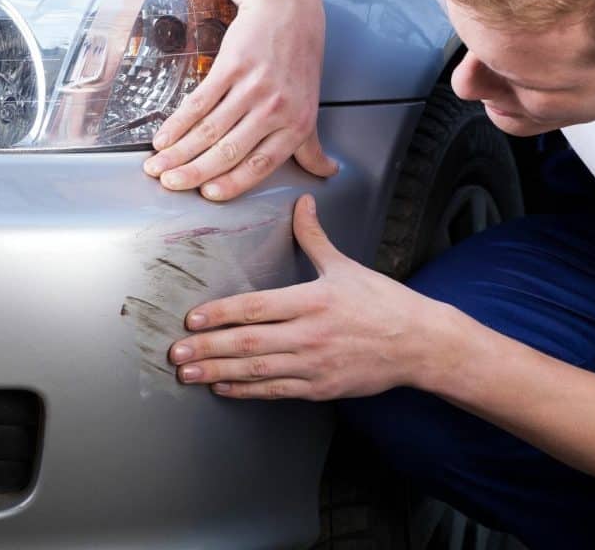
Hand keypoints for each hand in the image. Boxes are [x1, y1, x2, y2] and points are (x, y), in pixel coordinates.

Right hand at [142, 0, 337, 200]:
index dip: (232, 183)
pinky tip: (163, 137)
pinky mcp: (231, 66)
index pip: (260, 164)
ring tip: (157, 166)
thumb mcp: (310, 107)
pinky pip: (199, 102)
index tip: (208, 195)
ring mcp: (252, 87)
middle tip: (170, 185)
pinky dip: (178, 122)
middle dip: (194, 172)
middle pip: (229, 150)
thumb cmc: (299, 62)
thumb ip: (311, 146)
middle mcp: (275, 109)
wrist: (289, 11)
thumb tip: (327, 172)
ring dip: (178, 152)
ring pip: (209, 129)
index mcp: (296, 125)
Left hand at [167, 194, 443, 399]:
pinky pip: (275, 391)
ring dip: (218, 372)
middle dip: (207, 348)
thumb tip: (302, 202)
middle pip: (247, 343)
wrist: (419, 343)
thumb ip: (314, 237)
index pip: (256, 307)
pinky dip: (246, 391)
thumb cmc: (384, 303)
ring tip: (188, 374)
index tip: (192, 319)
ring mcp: (314, 365)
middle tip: (175, 353)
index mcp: (312, 300)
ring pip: (256, 371)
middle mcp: (309, 334)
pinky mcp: (321, 388)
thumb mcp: (346, 266)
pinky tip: (223, 388)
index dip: (220, 313)